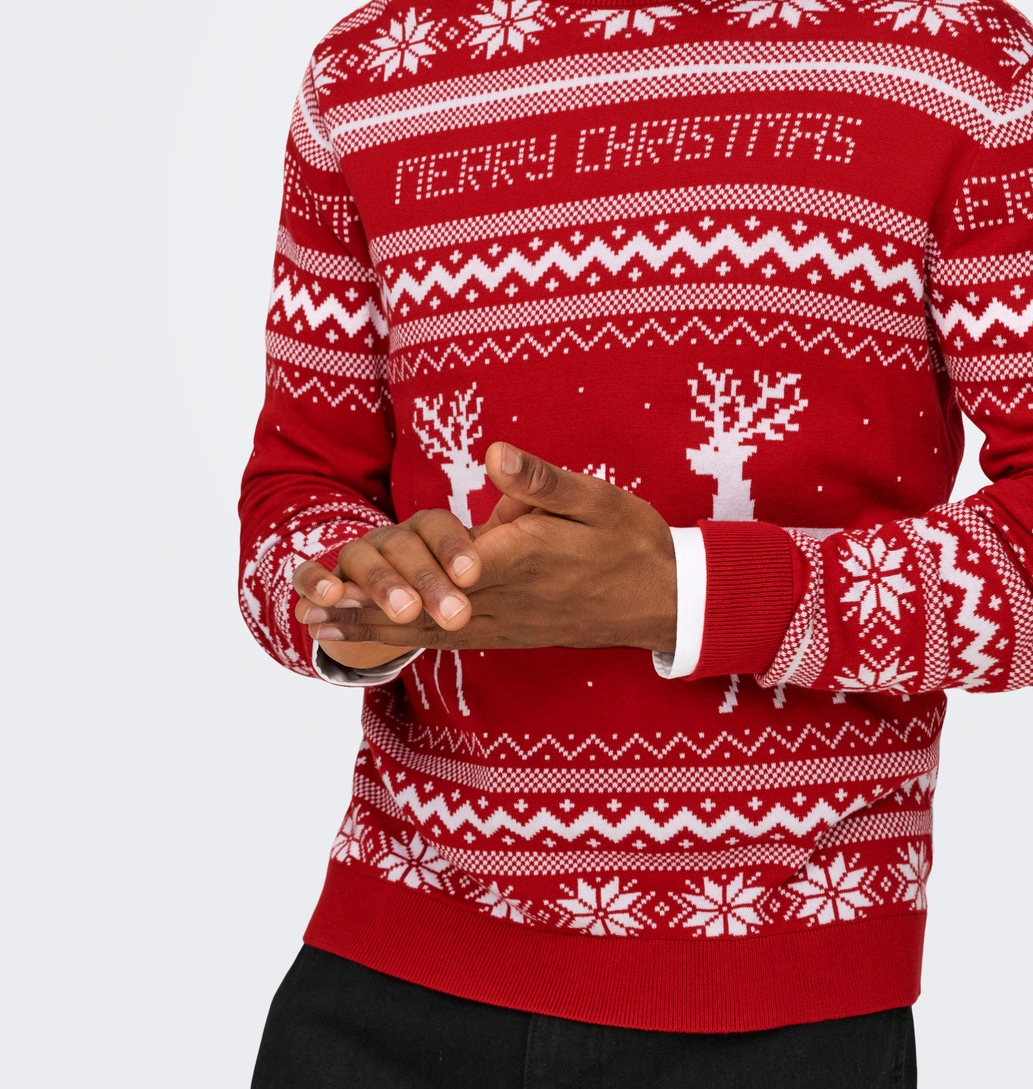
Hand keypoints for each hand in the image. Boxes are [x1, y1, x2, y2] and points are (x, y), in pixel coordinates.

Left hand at [298, 443, 677, 654]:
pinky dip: (404, 641)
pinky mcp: (509, 634)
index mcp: (522, 557)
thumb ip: (541, 481)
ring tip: (316, 625)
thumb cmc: (630, 540)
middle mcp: (505, 599)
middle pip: (421, 606)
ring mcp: (505, 623)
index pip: (449, 565)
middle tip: (304, 605)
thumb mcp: (596, 498)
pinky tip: (373, 639)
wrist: (663, 600)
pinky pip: (447, 642)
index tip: (346, 572)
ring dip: (371, 628)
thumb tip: (495, 453)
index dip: (394, 571)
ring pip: (427, 631)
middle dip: (361, 606)